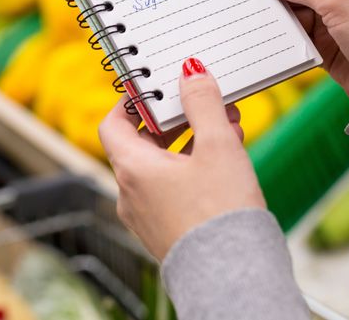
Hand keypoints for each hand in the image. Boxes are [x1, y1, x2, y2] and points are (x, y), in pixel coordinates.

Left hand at [99, 58, 264, 260]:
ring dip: (190, 142)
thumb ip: (203, 104)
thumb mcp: (217, 145)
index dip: (132, 100)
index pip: (114, 123)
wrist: (234, 277)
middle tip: (201, 101)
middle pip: (142, 143)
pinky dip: (193, 168)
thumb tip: (190, 73)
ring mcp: (148, 216)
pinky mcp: (168, 231)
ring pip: (162, 166)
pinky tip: (226, 159)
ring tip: (225, 125)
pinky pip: (172, 189)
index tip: (154, 84)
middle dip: (174, 119)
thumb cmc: (221, 212)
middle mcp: (132, 193)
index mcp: (132, 169)